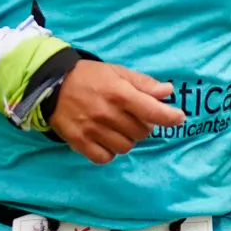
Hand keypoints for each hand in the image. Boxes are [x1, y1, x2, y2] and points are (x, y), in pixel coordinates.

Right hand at [48, 60, 185, 164]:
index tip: (178, 118)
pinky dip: (109, 152)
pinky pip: (105, 157)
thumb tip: (168, 92)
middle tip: (133, 117)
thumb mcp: (118, 72)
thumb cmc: (89, 76)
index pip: (153, 111)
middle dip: (143, 126)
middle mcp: (107, 114)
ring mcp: (92, 130)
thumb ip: (143, 83)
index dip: (170, 117)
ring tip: (118, 128)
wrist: (52, 84)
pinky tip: (106, 140)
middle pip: (141, 133)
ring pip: (125, 147)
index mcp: (119, 94)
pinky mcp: (79, 142)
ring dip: (127, 139)